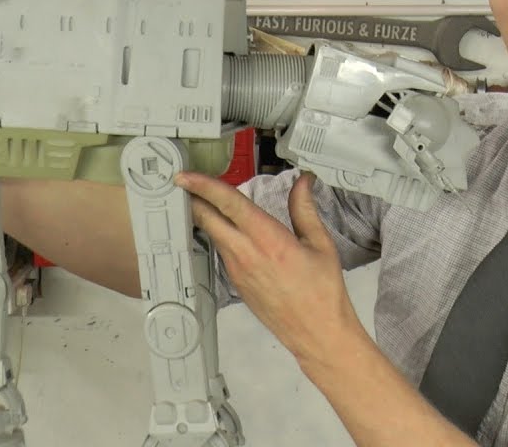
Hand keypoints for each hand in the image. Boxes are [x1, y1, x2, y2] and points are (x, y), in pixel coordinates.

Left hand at [175, 171, 366, 369]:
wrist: (316, 332)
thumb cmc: (323, 292)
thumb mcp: (320, 244)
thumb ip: (304, 209)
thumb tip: (302, 182)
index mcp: (269, 240)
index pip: (228, 204)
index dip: (203, 185)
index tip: (186, 175)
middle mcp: (247, 254)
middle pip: (207, 219)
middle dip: (193, 199)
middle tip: (184, 183)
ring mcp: (237, 271)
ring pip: (213, 235)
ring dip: (206, 217)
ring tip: (205, 201)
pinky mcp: (235, 283)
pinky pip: (222, 252)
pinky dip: (219, 236)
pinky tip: (227, 230)